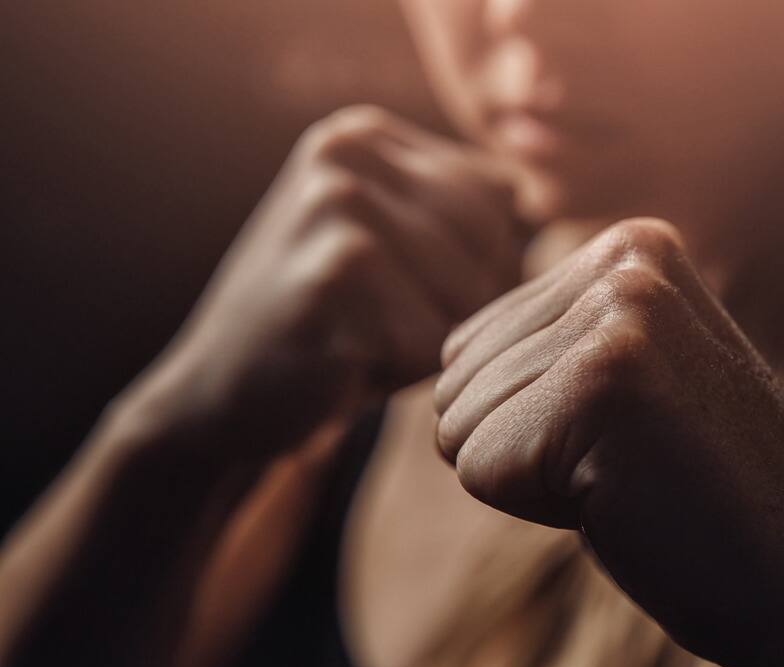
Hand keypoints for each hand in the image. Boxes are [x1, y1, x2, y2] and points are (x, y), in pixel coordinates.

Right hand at [129, 105, 524, 458]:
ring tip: (359, 339)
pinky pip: (428, 342)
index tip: (400, 289)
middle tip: (376, 323)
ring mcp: (335, 209)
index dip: (476, 267)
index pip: (499, 198)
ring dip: (425, 341)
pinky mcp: (330, 277)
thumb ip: (465, 216)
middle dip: (456, 305)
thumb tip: (548, 206)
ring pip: (467, 296)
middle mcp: (348, 154)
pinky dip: (395, 373)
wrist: (219, 398)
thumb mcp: (396, 248)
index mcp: (366, 135)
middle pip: (492, 243)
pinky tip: (339, 363)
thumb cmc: (335, 328)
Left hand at [434, 219, 783, 666]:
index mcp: (633, 245)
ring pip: (459, 422)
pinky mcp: (603, 382)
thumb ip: (551, 341)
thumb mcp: (633, 376)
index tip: (632, 434)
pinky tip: (628, 499)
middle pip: (456, 376)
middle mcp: (625, 259)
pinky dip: (539, 508)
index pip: (473, 342)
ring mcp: (619, 315)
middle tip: (632, 463)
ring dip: (533, 477)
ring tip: (634, 476)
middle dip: (524, 445)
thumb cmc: (707, 493)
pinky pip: (477, 465)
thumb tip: (440, 360)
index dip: (534, 419)